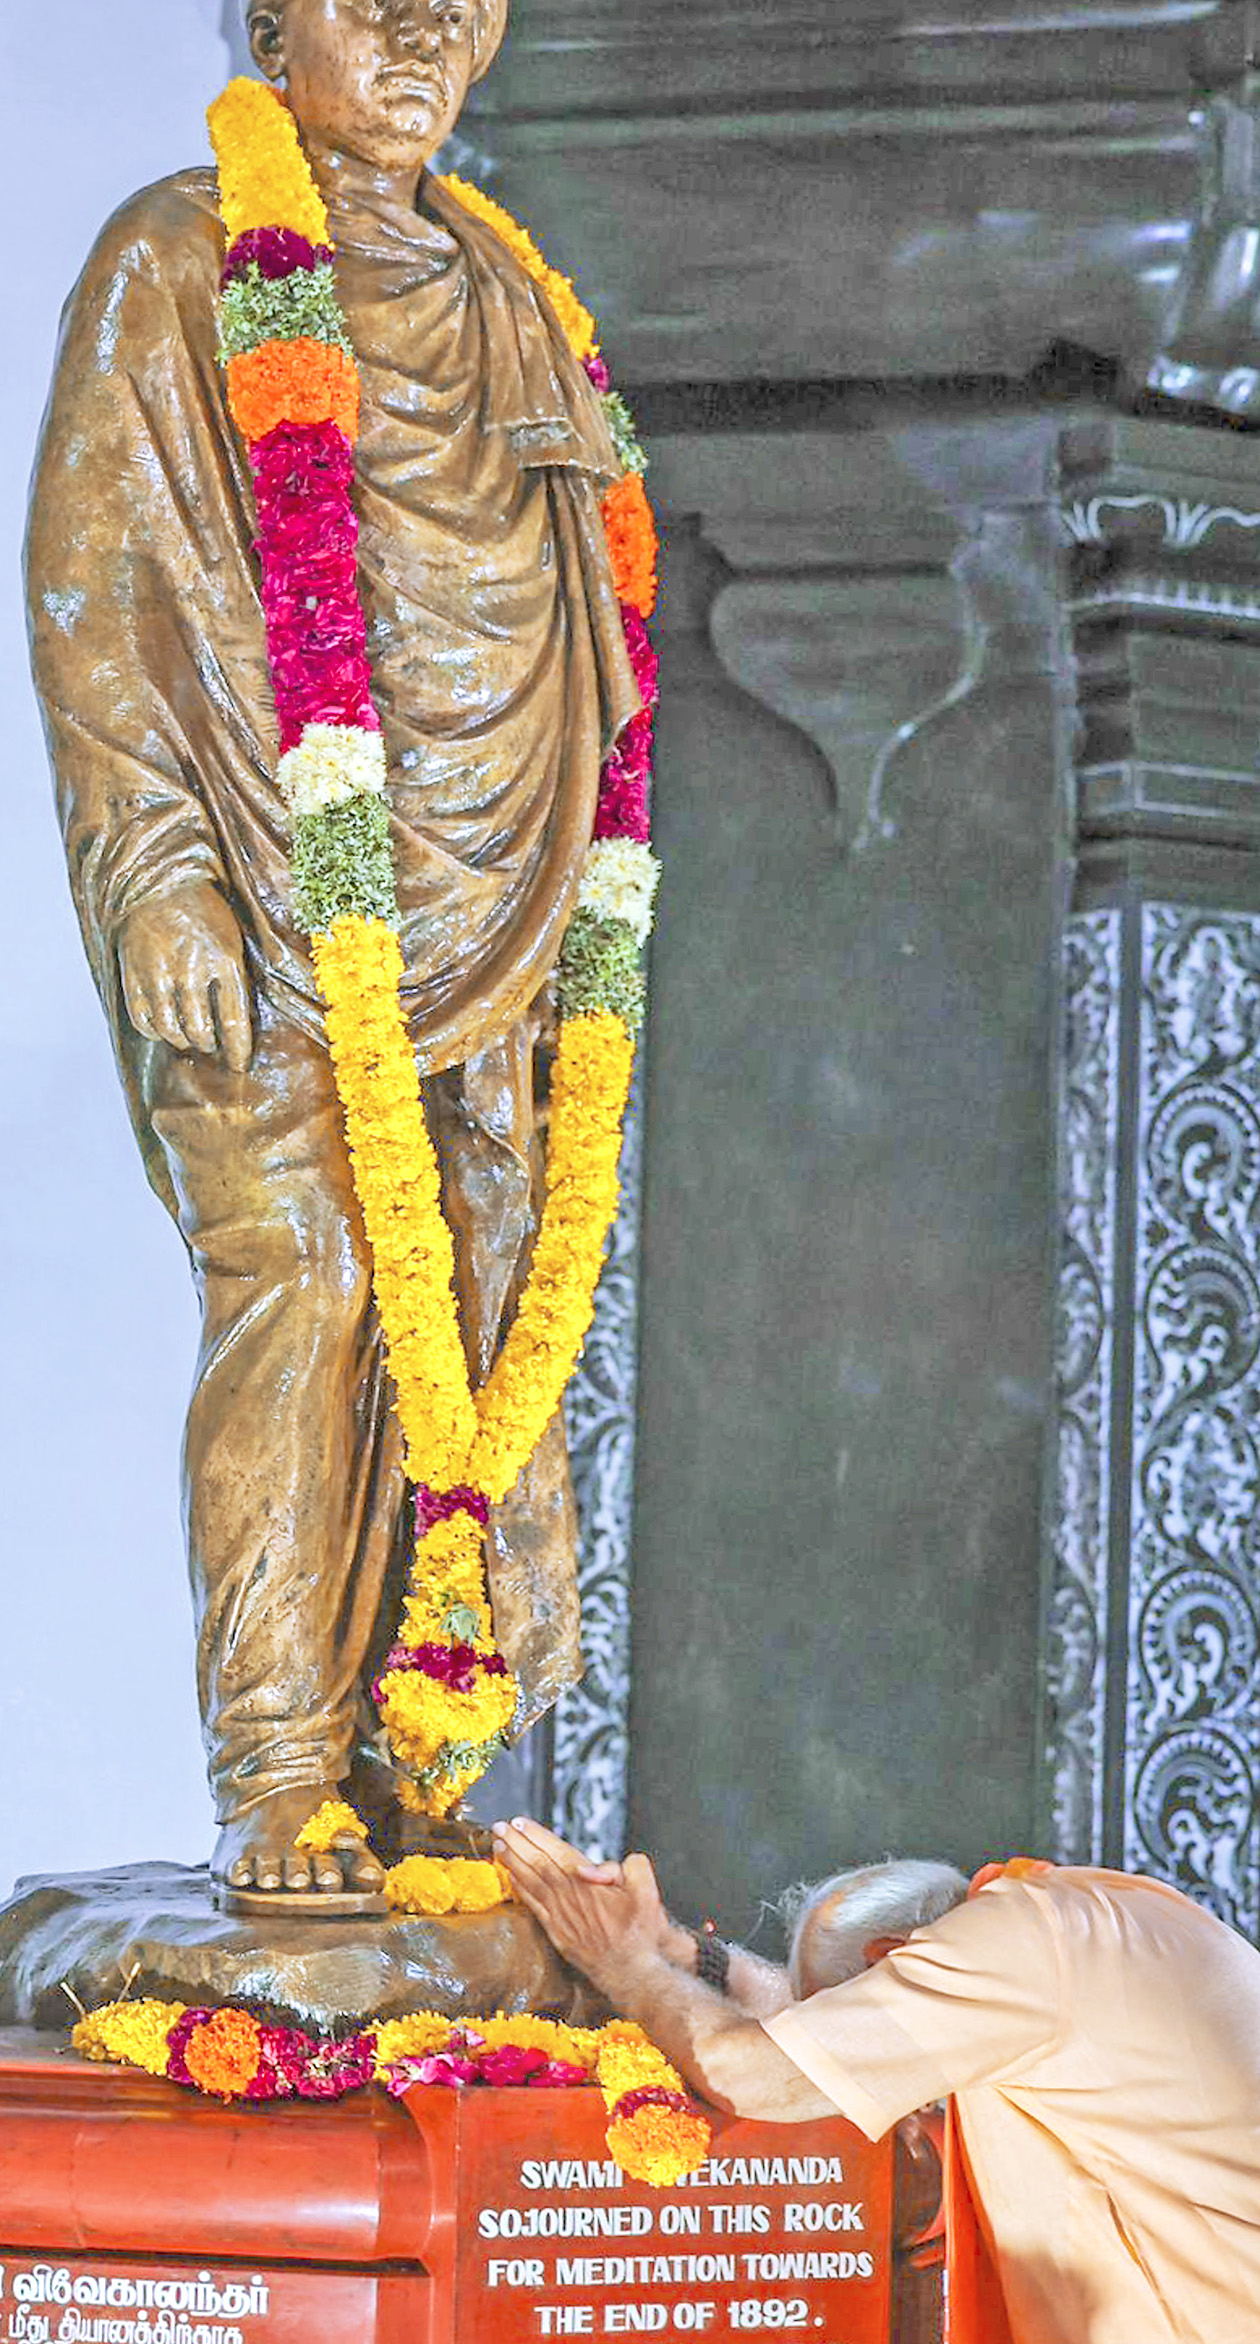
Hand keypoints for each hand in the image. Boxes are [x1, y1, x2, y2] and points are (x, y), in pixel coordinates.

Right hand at [119, 882, 251, 1068]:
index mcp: (225, 961)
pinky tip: (164, 1025)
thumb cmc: (204, 914)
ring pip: (172, 1032)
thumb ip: (236, 980)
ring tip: (189, 1035)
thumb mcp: (233, 940)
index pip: (235, 1022)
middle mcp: (191, 970)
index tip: (239, 1065)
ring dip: (183, 1040)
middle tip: (211, 1043)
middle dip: (209, 1045)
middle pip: (201, 1033)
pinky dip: (155, 1031)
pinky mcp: (133, 975)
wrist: (160, 883)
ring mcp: (158, 974)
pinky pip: (144, 1021)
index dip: (238, 1051)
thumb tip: (240, 1027)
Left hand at [493, 1817, 667, 1985]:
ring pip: (529, 1882)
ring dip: (512, 1863)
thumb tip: (599, 1866)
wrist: (630, 1971)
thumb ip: (630, 1867)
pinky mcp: (555, 1931)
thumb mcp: (646, 1891)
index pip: (556, 1851)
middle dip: (516, 1843)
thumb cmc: (639, 1933)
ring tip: (497, 1847)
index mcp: (587, 1882)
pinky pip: (531, 1905)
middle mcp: (568, 1896)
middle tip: (499, 1827)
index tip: (519, 1822)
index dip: (536, 1835)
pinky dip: (519, 1890)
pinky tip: (510, 1879)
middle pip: (536, 1863)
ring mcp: (559, 1915)